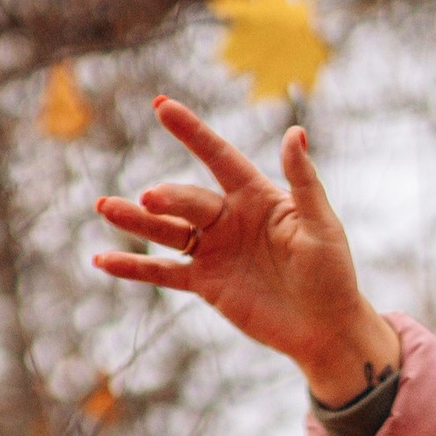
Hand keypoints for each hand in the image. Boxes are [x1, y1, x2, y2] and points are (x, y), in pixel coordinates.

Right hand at [93, 98, 399, 399]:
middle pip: (188, 201)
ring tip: (104, 207)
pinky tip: (103, 261)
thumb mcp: (321, 225)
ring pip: (166, 231)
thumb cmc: (332, 273)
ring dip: (135, 221)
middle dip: (168, 199)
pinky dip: (134, 268)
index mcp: (255, 196)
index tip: (162, 106)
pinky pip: (163, 273)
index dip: (192, 132)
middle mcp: (228, 217)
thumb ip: (304, 181)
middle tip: (150, 199)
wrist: (327, 329)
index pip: (218, 156)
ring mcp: (214, 251)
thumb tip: (295, 132)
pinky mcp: (206, 284)